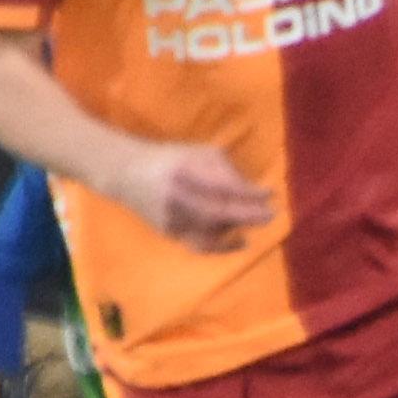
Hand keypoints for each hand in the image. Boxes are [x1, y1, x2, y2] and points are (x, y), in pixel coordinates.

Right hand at [110, 142, 273, 252]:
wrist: (126, 173)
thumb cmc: (173, 159)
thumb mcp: (199, 153)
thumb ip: (226, 169)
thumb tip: (255, 192)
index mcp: (185, 171)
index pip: (222, 185)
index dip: (248, 192)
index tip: (270, 194)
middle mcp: (176, 195)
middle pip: (218, 212)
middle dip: (249, 215)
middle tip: (271, 215)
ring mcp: (170, 216)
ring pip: (211, 231)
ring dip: (238, 227)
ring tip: (256, 221)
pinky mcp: (168, 231)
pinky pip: (201, 242)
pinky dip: (223, 244)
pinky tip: (240, 241)